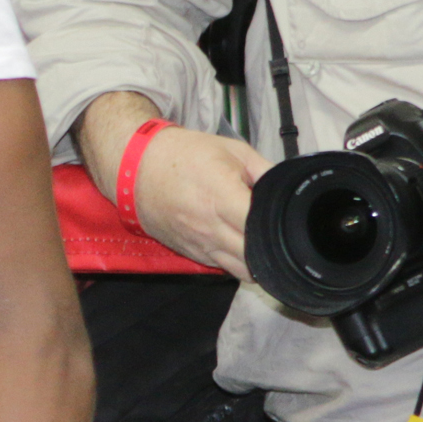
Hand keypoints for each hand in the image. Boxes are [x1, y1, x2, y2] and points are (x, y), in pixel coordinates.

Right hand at [79, 93, 268, 278]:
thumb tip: (286, 188)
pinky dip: (234, 260)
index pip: (263, 229)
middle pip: (256, 257)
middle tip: (275, 231)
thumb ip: (265, 171)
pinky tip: (235, 242)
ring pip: (241, 271)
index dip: (279, 226)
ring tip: (257, 240)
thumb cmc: (183, 155)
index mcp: (223, 198)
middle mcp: (211, 228)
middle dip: (270, 247)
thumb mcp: (232, 150)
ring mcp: (199, 244)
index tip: (283, 216)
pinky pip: (222, 268)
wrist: (136, 168)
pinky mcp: (190, 254)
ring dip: (254, 260)